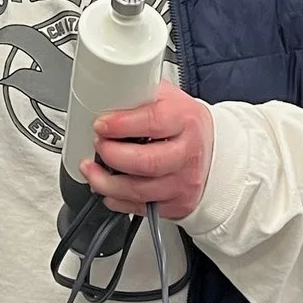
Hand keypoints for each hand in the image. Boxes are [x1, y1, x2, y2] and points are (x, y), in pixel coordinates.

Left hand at [85, 82, 214, 220]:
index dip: (121, 125)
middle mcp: (188, 153)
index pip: (153, 123)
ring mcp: (184, 182)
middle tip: (97, 146)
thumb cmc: (184, 123)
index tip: (101, 125)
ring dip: (106, 183)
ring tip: (91, 171)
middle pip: (146, 162)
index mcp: (185, 120)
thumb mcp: (167, 97)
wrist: (211, 151)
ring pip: (139, 190)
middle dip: (112, 156)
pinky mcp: (177, 204)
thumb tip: (105, 94)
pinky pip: (141, 208)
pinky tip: (108, 190)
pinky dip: (118, 201)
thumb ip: (139, 95)